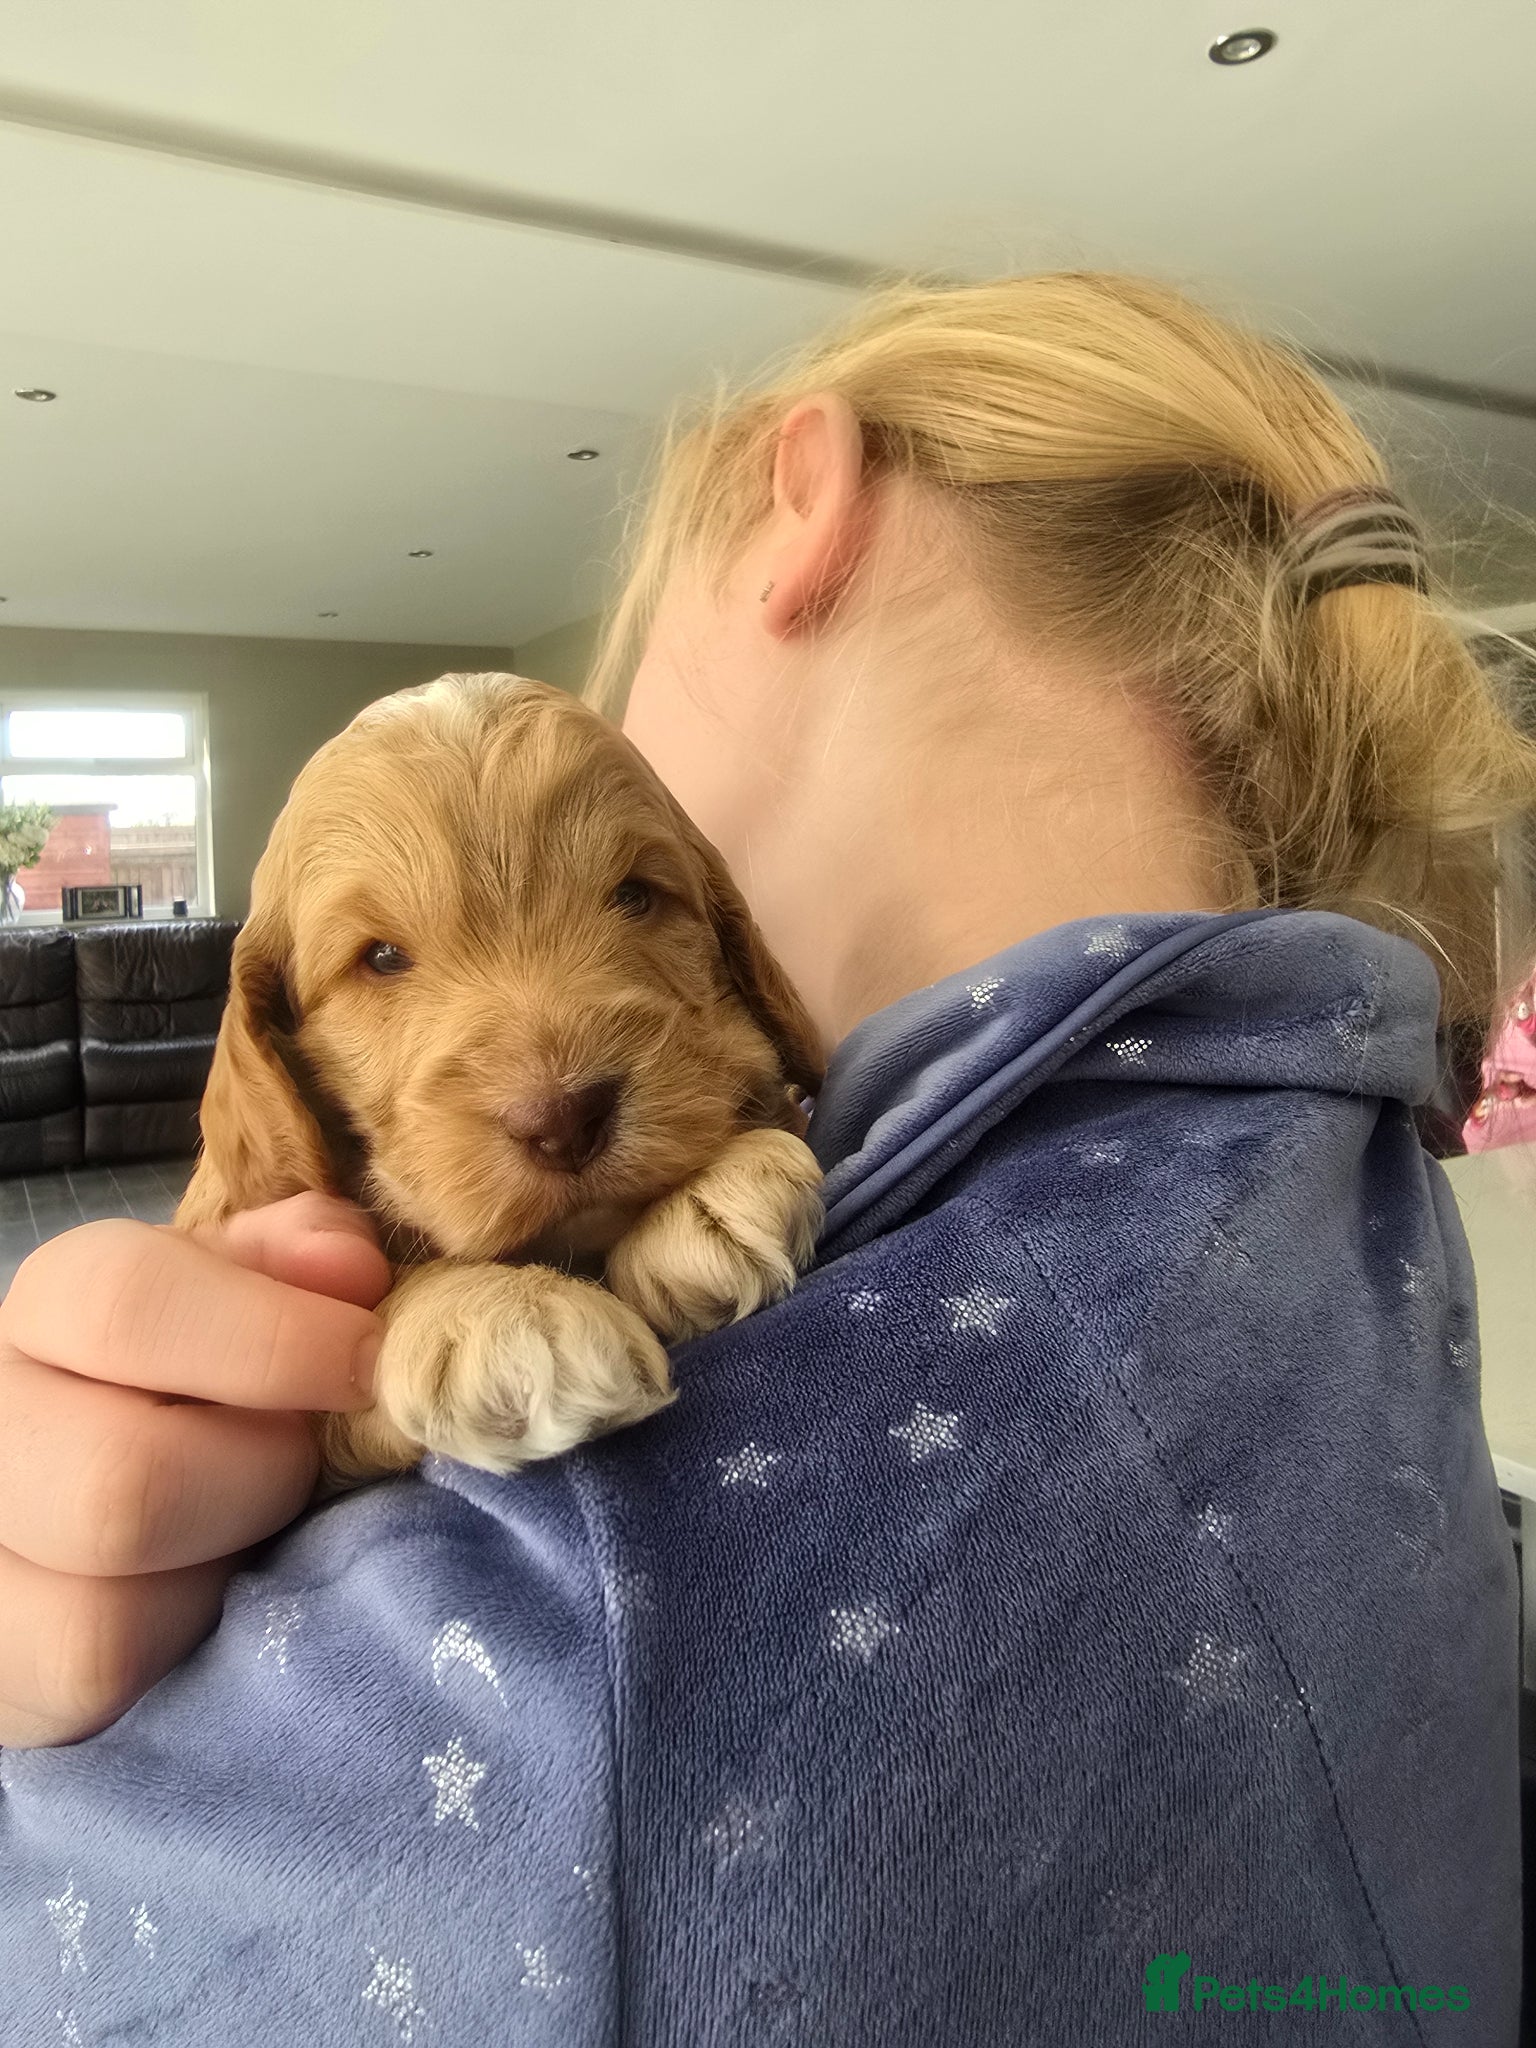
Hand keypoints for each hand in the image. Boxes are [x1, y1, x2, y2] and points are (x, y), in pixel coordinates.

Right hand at [0, 1193, 388, 1748]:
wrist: (131, 1459)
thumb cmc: (216, 1365)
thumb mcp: (252, 1289)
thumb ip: (302, 1259)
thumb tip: (349, 1270)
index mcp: (52, 1308)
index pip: (124, 1304)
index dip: (274, 1338)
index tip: (368, 1364)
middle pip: (121, 1485)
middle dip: (259, 1482)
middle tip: (307, 1464)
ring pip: (101, 1621)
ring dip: (220, 1578)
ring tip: (253, 1532)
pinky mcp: (2, 1672)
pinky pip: (95, 1692)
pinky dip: (179, 1648)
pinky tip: (210, 1596)